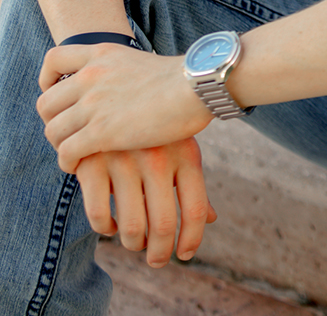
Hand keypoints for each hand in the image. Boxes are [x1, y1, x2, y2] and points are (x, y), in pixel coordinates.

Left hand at [37, 42, 212, 172]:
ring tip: (75, 154)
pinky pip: (66, 152)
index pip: (53, 60)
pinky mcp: (102, 132)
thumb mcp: (139, 61)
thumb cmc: (179, 79)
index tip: (56, 94)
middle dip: (52, 122)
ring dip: (60, 146)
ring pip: (53, 131)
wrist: (195, 86)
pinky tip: (79, 167)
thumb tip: (119, 87)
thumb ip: (119, 72)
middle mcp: (91, 76)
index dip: (46, 80)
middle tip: (68, 133)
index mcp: (101, 54)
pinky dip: (67, 163)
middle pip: (45, 103)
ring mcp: (94, 103)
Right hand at [76, 140, 216, 266]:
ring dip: (134, 244)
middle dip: (160, 253)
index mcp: (186, 152)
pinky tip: (111, 224)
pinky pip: (100, 216)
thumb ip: (191, 183)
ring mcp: (124, 159)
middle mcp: (158, 157)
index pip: (196, 210)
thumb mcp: (179, 146)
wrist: (112, 89)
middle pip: (163, 225)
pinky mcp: (92, 163)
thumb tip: (212, 219)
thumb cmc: (155, 128)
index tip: (185, 255)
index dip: (192, 239)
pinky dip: (106, 229)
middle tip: (158, 260)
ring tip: (136, 241)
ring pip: (131, 228)